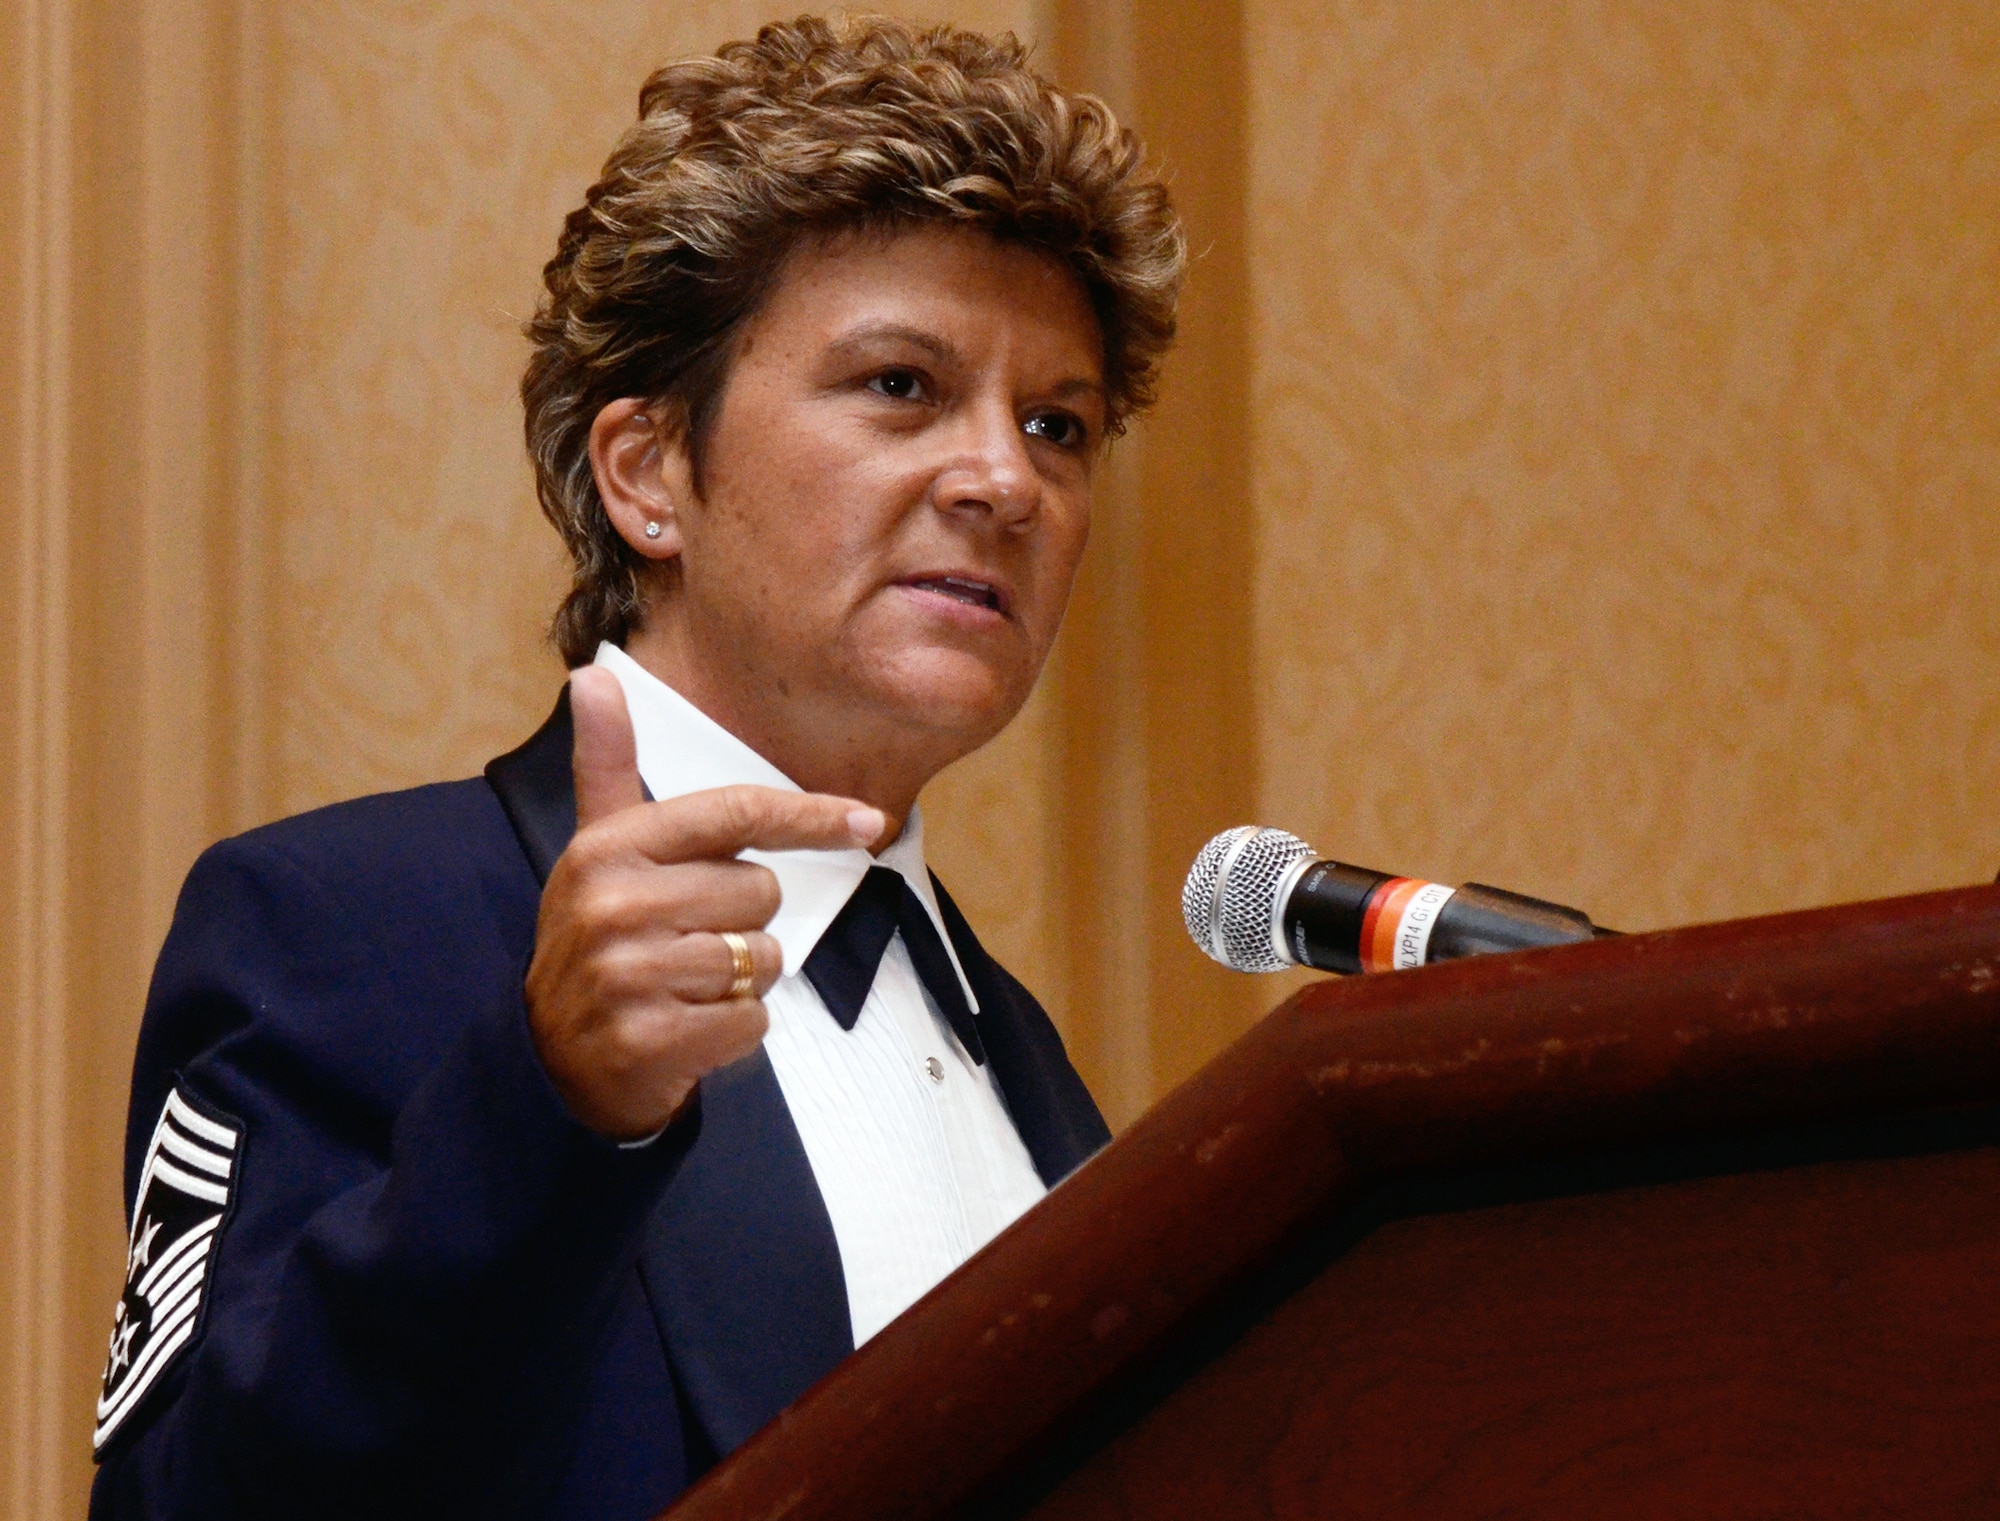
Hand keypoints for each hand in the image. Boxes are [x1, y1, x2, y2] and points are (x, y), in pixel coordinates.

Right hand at [525, 665, 884, 1139]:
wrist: (551, 1056)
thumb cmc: (598, 937)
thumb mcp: (597, 849)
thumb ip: (607, 765)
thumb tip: (593, 675)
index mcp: (611, 847)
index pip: (734, 814)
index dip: (808, 815)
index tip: (867, 820)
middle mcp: (615, 903)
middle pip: (760, 893)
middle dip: (744, 922)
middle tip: (688, 940)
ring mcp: (630, 974)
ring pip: (763, 959)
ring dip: (742, 979)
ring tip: (686, 985)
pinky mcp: (651, 1039)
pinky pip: (752, 1020)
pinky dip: (735, 1030)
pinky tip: (688, 1027)